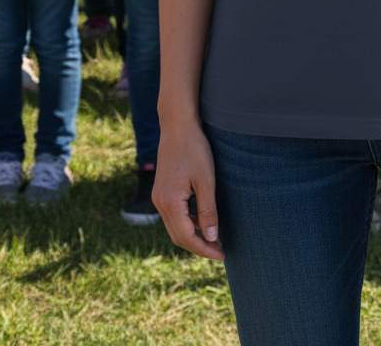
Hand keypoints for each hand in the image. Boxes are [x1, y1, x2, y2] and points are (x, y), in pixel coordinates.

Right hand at [153, 122, 223, 260]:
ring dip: (193, 236)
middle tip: (220, 251)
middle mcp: (160, 203)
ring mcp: (158, 197)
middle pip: (178, 236)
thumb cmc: (194, 150)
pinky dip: (187, 223)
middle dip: (198, 246)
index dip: (204, 249)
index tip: (222, 254)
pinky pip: (173, 216)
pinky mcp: (161, 192)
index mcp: (169, 202)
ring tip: (214, 239)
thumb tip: (212, 238)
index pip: (186, 237)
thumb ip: (208, 210)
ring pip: (174, 227)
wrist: (178, 126)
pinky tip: (203, 221)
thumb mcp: (206, 180)